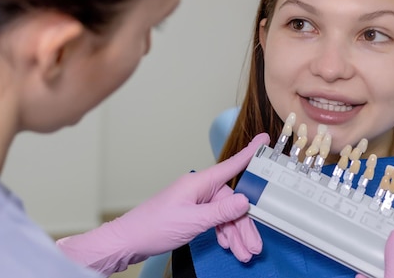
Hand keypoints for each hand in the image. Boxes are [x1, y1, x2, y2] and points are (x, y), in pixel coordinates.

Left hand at [56, 133, 269, 274]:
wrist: (129, 241)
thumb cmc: (154, 227)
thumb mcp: (192, 221)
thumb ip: (220, 212)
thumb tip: (244, 201)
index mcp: (199, 183)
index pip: (231, 165)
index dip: (250, 153)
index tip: (265, 140)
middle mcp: (199, 189)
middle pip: (232, 202)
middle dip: (245, 224)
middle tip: (255, 246)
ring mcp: (195, 202)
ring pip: (225, 215)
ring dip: (235, 234)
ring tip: (244, 253)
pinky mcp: (191, 214)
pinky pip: (214, 221)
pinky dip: (223, 234)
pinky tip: (228, 246)